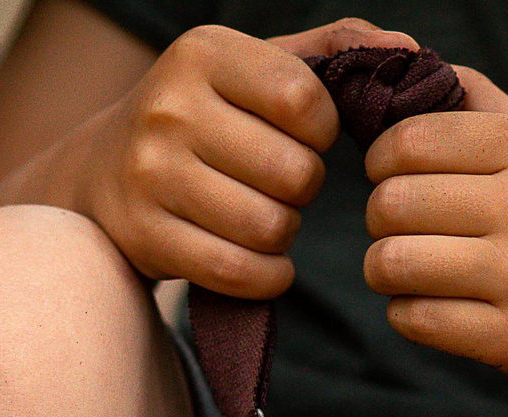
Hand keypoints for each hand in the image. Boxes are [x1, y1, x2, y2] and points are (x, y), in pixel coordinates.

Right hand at [59, 18, 418, 298]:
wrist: (98, 172)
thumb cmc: (204, 115)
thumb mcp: (252, 65)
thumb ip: (332, 50)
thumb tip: (409, 50)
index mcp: (203, 52)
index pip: (305, 100)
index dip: (324, 130)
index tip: (307, 136)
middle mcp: (168, 107)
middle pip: (294, 173)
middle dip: (304, 187)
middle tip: (281, 184)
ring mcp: (149, 174)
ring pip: (271, 227)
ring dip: (284, 233)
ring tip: (264, 215)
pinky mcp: (144, 236)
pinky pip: (239, 272)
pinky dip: (267, 276)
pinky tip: (261, 261)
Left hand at [361, 67, 507, 390]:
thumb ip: (483, 107)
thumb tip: (407, 65)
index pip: (407, 141)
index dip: (382, 162)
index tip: (395, 178)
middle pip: (390, 203)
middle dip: (381, 220)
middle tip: (402, 230)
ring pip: (391, 263)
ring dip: (386, 271)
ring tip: (412, 271)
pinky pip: (414, 319)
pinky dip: (408, 315)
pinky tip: (433, 306)